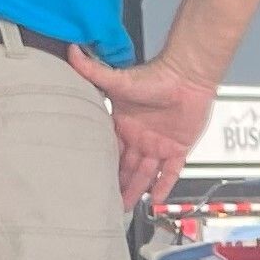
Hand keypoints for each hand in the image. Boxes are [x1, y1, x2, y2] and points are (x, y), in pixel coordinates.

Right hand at [67, 46, 217, 206]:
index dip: (101, 165)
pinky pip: (170, 172)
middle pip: (126, 167)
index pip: (110, 150)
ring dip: (136, 190)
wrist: (188, 76)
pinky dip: (164, 185)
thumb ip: (94, 71)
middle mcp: (139, 137)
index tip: (89, 180)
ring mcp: (159, 145)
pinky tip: (155, 199)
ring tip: (124, 207)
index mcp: (123, 125)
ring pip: (145, 173)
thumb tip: (71, 52)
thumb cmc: (155, 76)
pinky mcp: (178, 149)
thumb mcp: (120, 80)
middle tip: (105, 202)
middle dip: (116, 184)